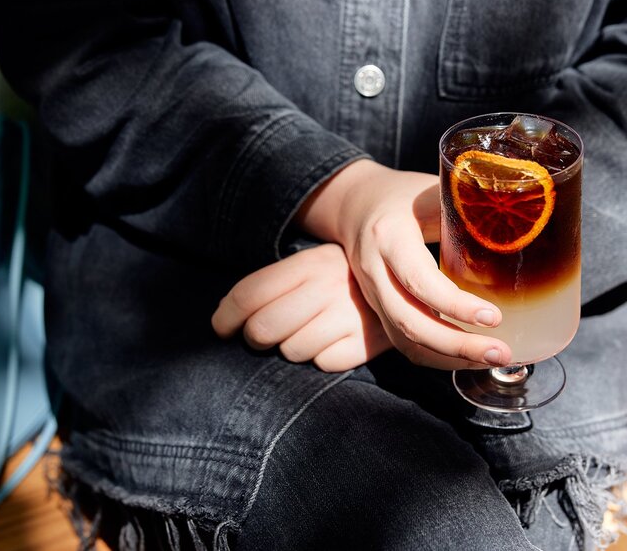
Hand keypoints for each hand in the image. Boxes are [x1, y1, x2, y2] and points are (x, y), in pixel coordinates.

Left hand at [211, 243, 391, 371]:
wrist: (405, 282)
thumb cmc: (341, 279)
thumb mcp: (309, 266)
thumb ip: (271, 286)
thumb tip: (223, 320)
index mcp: (308, 262)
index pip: (250, 293)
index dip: (226, 316)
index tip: (221, 329)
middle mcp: (328, 286)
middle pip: (263, 329)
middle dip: (255, 338)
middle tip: (263, 336)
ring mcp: (350, 315)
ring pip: (292, 351)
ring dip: (291, 348)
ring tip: (308, 333)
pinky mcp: (368, 342)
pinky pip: (324, 364)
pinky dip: (323, 358)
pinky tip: (334, 342)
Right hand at [296, 159, 512, 369]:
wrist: (356, 205)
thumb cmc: (403, 195)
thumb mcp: (433, 190)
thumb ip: (470, 207)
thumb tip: (529, 221)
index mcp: (389, 235)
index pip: (419, 279)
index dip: (454, 304)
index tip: (493, 318)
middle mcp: (374, 270)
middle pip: (409, 322)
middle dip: (456, 346)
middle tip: (501, 353)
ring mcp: (373, 295)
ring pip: (405, 340)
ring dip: (449, 358)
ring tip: (493, 359)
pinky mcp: (379, 310)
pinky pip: (404, 342)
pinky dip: (437, 356)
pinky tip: (468, 357)